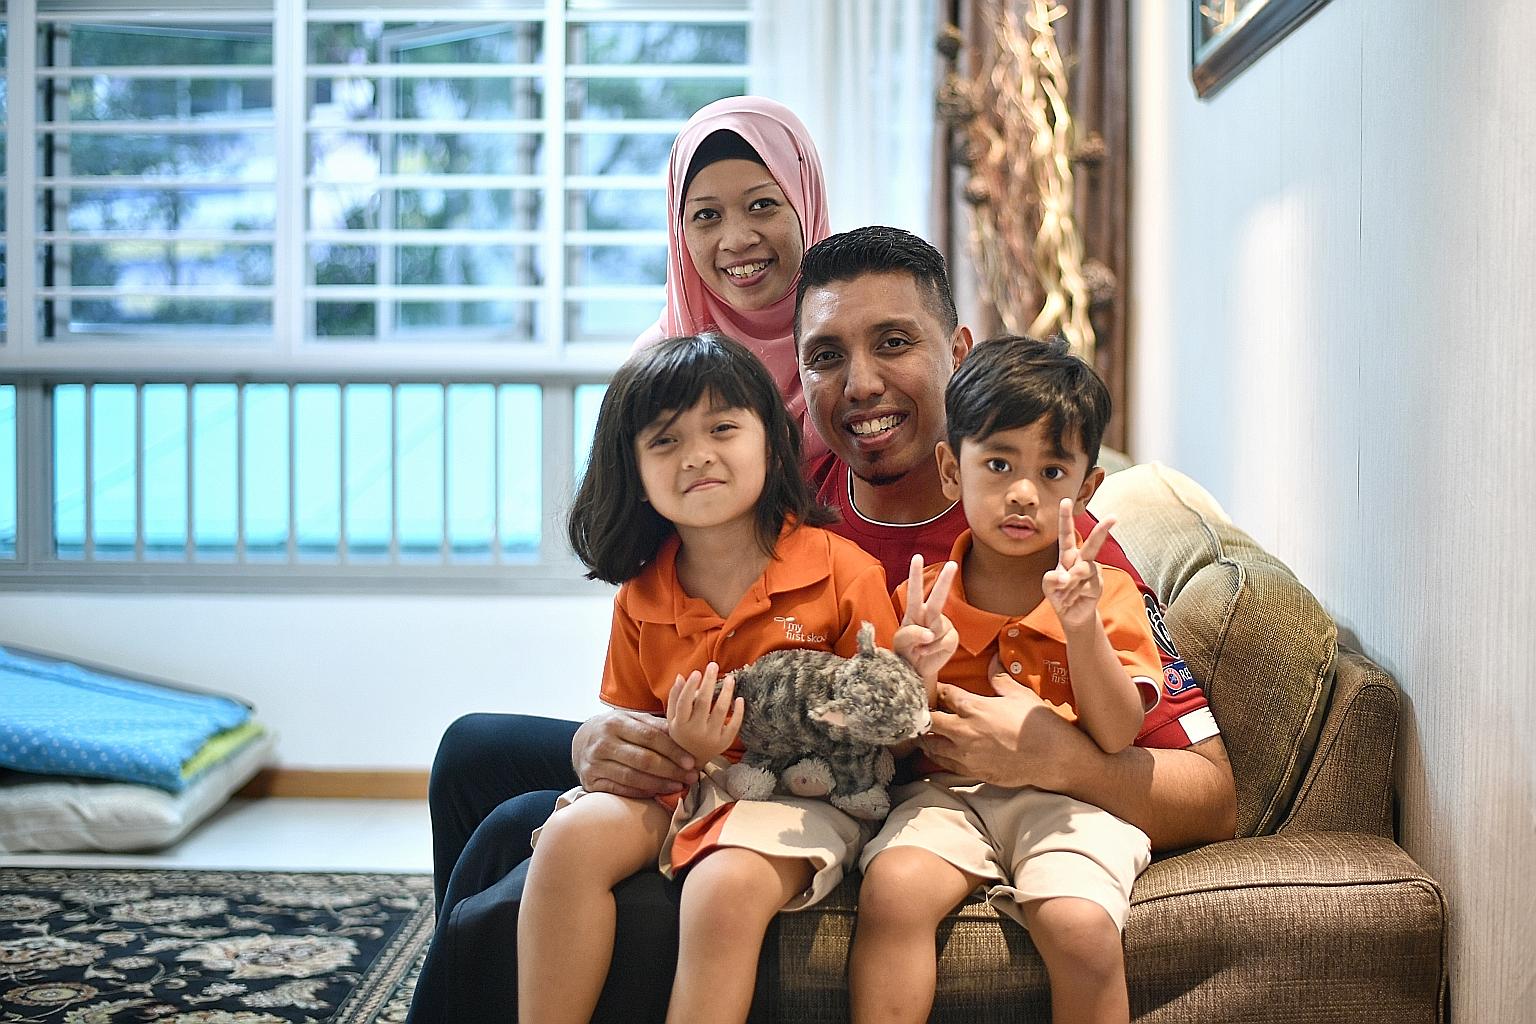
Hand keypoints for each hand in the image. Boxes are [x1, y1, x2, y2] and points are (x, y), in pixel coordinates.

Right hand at [572, 708, 698, 798]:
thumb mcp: (632, 719)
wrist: (581, 740)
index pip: (650, 737)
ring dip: (659, 784)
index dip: (673, 750)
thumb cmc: (616, 729)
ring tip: (678, 787)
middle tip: (691, 777)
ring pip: (632, 777)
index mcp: (616, 722)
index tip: (691, 761)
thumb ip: (655, 725)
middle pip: (643, 759)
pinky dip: (640, 793)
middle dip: (671, 770)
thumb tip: (684, 735)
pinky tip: (657, 794)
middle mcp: (603, 743)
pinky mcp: (590, 782)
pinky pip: (619, 790)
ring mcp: (594, 764)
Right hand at [666, 663, 744, 764]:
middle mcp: (695, 731)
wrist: (692, 761)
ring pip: (721, 710)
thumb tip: (680, 676)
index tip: (697, 672)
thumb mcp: (672, 718)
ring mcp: (711, 738)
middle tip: (713, 666)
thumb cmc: (682, 733)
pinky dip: (738, 711)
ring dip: (726, 692)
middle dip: (709, 682)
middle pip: (703, 702)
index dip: (690, 686)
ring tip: (730, 678)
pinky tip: (739, 699)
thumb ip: (675, 697)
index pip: (684, 703)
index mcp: (680, 724)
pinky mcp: (724, 742)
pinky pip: (734, 725)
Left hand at [893, 555, 959, 697]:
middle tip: (952, 564)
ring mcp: (943, 626)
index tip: (917, 557)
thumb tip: (929, 633)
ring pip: (937, 629)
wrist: (916, 670)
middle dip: (945, 581)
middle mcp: (930, 615)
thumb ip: (910, 634)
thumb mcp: (900, 642)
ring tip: (920, 650)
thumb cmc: (905, 652)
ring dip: (926, 643)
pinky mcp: (952, 638)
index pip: (914, 591)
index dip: (916, 574)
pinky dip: (934, 650)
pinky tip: (929, 653)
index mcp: (914, 611)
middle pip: (938, 597)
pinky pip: (944, 642)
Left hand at [918, 655, 1077, 789]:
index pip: (943, 694)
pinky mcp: (973, 772)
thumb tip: (993, 661)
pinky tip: (937, 752)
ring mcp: (966, 754)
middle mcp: (965, 730)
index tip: (932, 689)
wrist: (1053, 759)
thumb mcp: (1020, 694)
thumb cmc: (1039, 725)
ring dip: (926, 737)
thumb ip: (1000, 678)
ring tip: (923, 732)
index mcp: (974, 707)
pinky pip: (945, 764)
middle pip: (930, 721)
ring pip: (932, 745)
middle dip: (923, 715)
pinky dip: (937, 757)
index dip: (935, 690)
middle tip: (920, 711)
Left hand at [1042, 499, 1115, 631]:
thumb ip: (1051, 579)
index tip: (1065, 500)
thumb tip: (1064, 577)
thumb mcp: (1048, 586)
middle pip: (1091, 545)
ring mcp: (1092, 572)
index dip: (1065, 518)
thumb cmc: (1060, 594)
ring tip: (1065, 592)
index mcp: (1067, 555)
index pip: (1066, 534)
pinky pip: (1084, 586)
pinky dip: (1073, 593)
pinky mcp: (1097, 585)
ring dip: (1069, 583)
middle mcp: (1082, 560)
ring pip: (1080, 571)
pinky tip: (1072, 598)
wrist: (1072, 615)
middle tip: (1113, 517)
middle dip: (1101, 531)